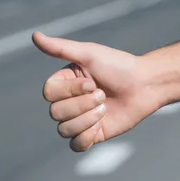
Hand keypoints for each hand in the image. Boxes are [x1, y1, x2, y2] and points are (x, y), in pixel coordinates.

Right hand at [32, 32, 161, 151]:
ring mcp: (80, 119)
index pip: (48, 93)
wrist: (145, 85)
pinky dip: (87, 136)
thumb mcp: (89, 53)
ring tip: (105, 107)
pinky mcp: (92, 135)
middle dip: (82, 104)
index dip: (69, 91)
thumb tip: (34, 35)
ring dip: (87, 119)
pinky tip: (102, 123)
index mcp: (65, 83)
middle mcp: (69, 101)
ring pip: (64, 129)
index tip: (91, 82)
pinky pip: (76, 145)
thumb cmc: (119, 66)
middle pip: (55, 113)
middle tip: (103, 94)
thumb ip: (61, 48)